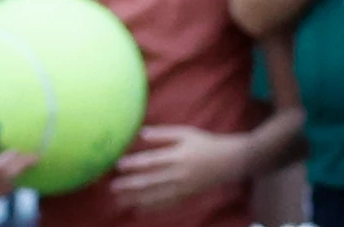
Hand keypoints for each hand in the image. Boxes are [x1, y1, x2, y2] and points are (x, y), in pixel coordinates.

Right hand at [0, 143, 35, 207]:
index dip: (11, 158)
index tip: (19, 151)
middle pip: (6, 175)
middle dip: (21, 166)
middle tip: (34, 158)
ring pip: (7, 185)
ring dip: (17, 174)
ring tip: (24, 164)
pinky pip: (3, 192)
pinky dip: (10, 183)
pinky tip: (12, 175)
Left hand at [108, 126, 250, 212]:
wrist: (231, 161)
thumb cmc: (205, 143)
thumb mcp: (185, 133)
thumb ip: (162, 134)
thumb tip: (140, 133)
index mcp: (177, 156)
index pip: (152, 161)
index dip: (135, 164)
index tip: (118, 165)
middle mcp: (179, 174)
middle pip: (152, 181)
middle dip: (131, 185)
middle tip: (112, 187)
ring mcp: (183, 187)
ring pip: (157, 195)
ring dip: (138, 199)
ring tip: (120, 201)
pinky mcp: (186, 195)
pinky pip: (167, 203)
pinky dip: (153, 207)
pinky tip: (139, 210)